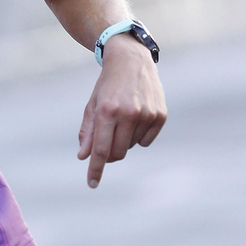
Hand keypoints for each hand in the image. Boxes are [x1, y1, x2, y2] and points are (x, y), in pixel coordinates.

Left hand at [77, 34, 166, 187]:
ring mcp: (147, 114)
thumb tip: (84, 157)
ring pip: (131, 146)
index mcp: (108, 111)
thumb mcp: (92, 106)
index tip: (92, 184)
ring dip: (123, 140)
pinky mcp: (160, 115)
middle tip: (105, 143)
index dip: (96, 169)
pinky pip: (146, 141)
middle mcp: (129, 113)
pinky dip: (138, 136)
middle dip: (109, 155)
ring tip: (122, 119)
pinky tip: (136, 117)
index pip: (101, 149)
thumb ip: (88, 132)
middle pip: (117, 153)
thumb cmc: (107, 86)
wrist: (131, 61)